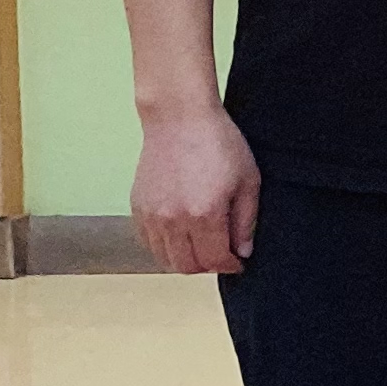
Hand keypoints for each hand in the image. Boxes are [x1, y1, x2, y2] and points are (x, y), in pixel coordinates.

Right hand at [133, 101, 260, 275]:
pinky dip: (165, 247)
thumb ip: (246, 221)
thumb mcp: (248, 180)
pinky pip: (149, 242)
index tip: (238, 262)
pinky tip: (181, 234)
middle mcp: (174, 220)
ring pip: (165, 259)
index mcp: (205, 214)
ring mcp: (152, 215)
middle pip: (188, 266)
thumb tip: (243, 251)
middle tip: (221, 255)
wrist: (179, 119)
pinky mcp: (138, 208)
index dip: (230, 266)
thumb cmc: (219, 143)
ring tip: (202, 246)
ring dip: (185, 259)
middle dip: (208, 266)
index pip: (215, 260)